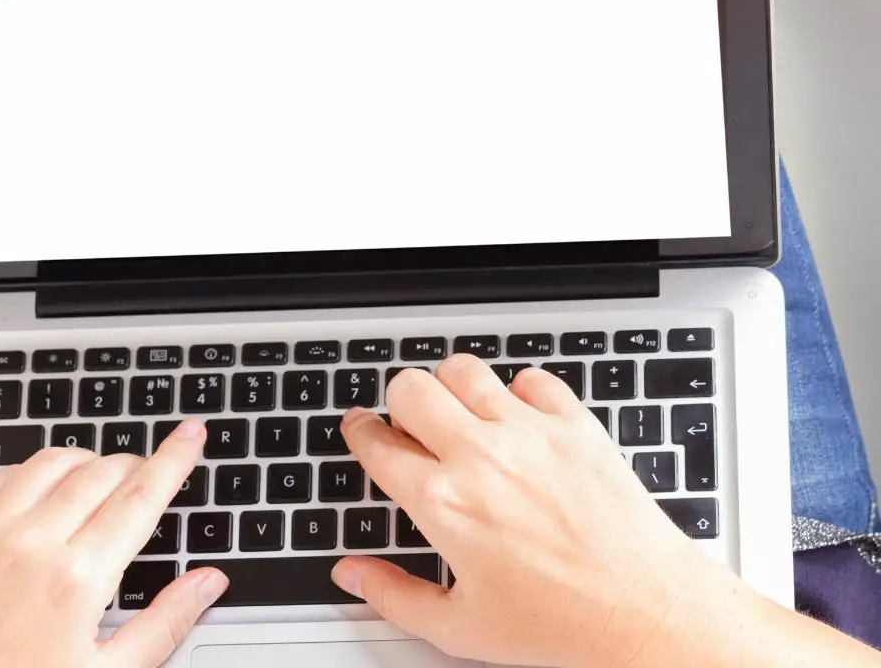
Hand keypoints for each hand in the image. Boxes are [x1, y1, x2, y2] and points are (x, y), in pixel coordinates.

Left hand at [0, 420, 226, 667]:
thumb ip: (164, 624)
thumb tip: (207, 583)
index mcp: (77, 581)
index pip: (141, 497)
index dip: (174, 459)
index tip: (190, 435)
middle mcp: (31, 545)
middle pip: (101, 472)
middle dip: (135, 464)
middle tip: (149, 474)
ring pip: (50, 462)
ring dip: (85, 461)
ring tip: (100, 479)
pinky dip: (30, 471)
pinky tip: (41, 489)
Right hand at [331, 357, 738, 666]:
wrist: (646, 611)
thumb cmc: (562, 623)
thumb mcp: (460, 628)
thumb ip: (394, 596)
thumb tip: (352, 575)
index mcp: (443, 502)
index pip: (377, 442)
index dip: (359, 432)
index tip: (361, 430)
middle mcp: (480, 456)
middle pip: (410, 388)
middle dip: (400, 404)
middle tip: (412, 427)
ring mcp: (529, 433)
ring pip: (464, 370)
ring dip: (453, 389)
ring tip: (462, 417)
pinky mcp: (574, 425)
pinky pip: (532, 378)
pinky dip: (519, 392)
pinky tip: (520, 421)